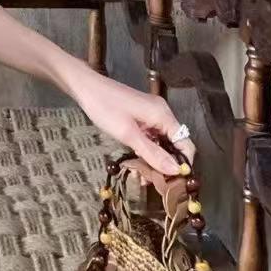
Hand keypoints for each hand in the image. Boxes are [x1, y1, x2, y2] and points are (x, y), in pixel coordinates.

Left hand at [68, 65, 195, 175]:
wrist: (85, 88)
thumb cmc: (105, 108)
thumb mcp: (128, 134)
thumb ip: (153, 153)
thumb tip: (176, 170)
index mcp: (163, 115)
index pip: (185, 143)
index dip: (183, 163)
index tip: (174, 182)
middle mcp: (161, 114)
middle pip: (174, 144)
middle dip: (166, 164)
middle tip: (152, 182)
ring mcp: (151, 115)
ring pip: (162, 143)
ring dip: (154, 159)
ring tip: (141, 176)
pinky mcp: (141, 117)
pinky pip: (151, 137)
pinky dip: (146, 150)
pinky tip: (137, 163)